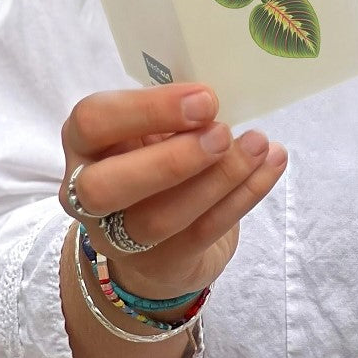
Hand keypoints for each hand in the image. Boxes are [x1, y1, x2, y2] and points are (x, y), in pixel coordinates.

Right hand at [59, 82, 286, 300]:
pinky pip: (204, 232)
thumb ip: (173, 111)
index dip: (146, 110)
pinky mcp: (163, 263)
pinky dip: (245, 195)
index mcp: (85, 144)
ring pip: (159, 217)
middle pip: (105, 187)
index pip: (92, 122)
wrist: (158, 244)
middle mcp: (87, 195)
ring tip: (259, 145)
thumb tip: (217, 94)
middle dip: (171, 159)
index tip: (204, 99)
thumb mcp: (153, 128)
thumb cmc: (156, 159)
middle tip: (223, 133)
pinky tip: (272, 164)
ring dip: (218, 178)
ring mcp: (120, 238)